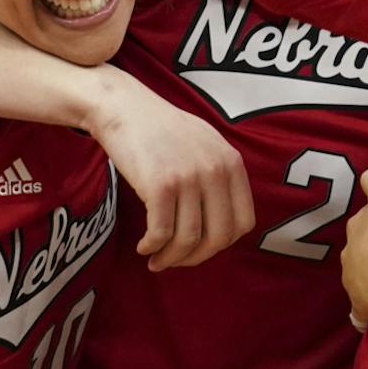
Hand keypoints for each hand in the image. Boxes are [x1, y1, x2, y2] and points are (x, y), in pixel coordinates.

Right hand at [83, 67, 252, 270]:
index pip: (243, 222)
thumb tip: (221, 224)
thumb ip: (219, 176)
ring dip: (170, 258)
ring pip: (188, 239)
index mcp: (231, 162)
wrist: (123, 106)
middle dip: (196, 258)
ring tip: (155, 260)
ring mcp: (189, 177)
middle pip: (218, 237)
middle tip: (175, 262)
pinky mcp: (161, 185)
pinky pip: (161, 233)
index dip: (221, 243)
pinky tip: (143, 246)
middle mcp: (216, 170)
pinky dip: (152, 247)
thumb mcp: (204, 143)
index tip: (200, 248)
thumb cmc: (159, 128)